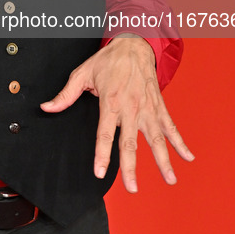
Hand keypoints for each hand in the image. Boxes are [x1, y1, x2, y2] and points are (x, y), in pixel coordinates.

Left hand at [40, 35, 193, 191]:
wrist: (134, 45)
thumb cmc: (108, 61)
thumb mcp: (82, 73)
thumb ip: (65, 95)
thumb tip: (47, 107)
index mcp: (110, 102)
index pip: (105, 133)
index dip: (102, 154)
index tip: (100, 172)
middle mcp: (131, 108)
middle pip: (131, 142)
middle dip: (131, 167)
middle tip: (132, 188)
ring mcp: (148, 108)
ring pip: (156, 138)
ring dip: (163, 160)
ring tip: (170, 180)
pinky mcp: (159, 106)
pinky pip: (171, 127)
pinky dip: (180, 142)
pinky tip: (188, 157)